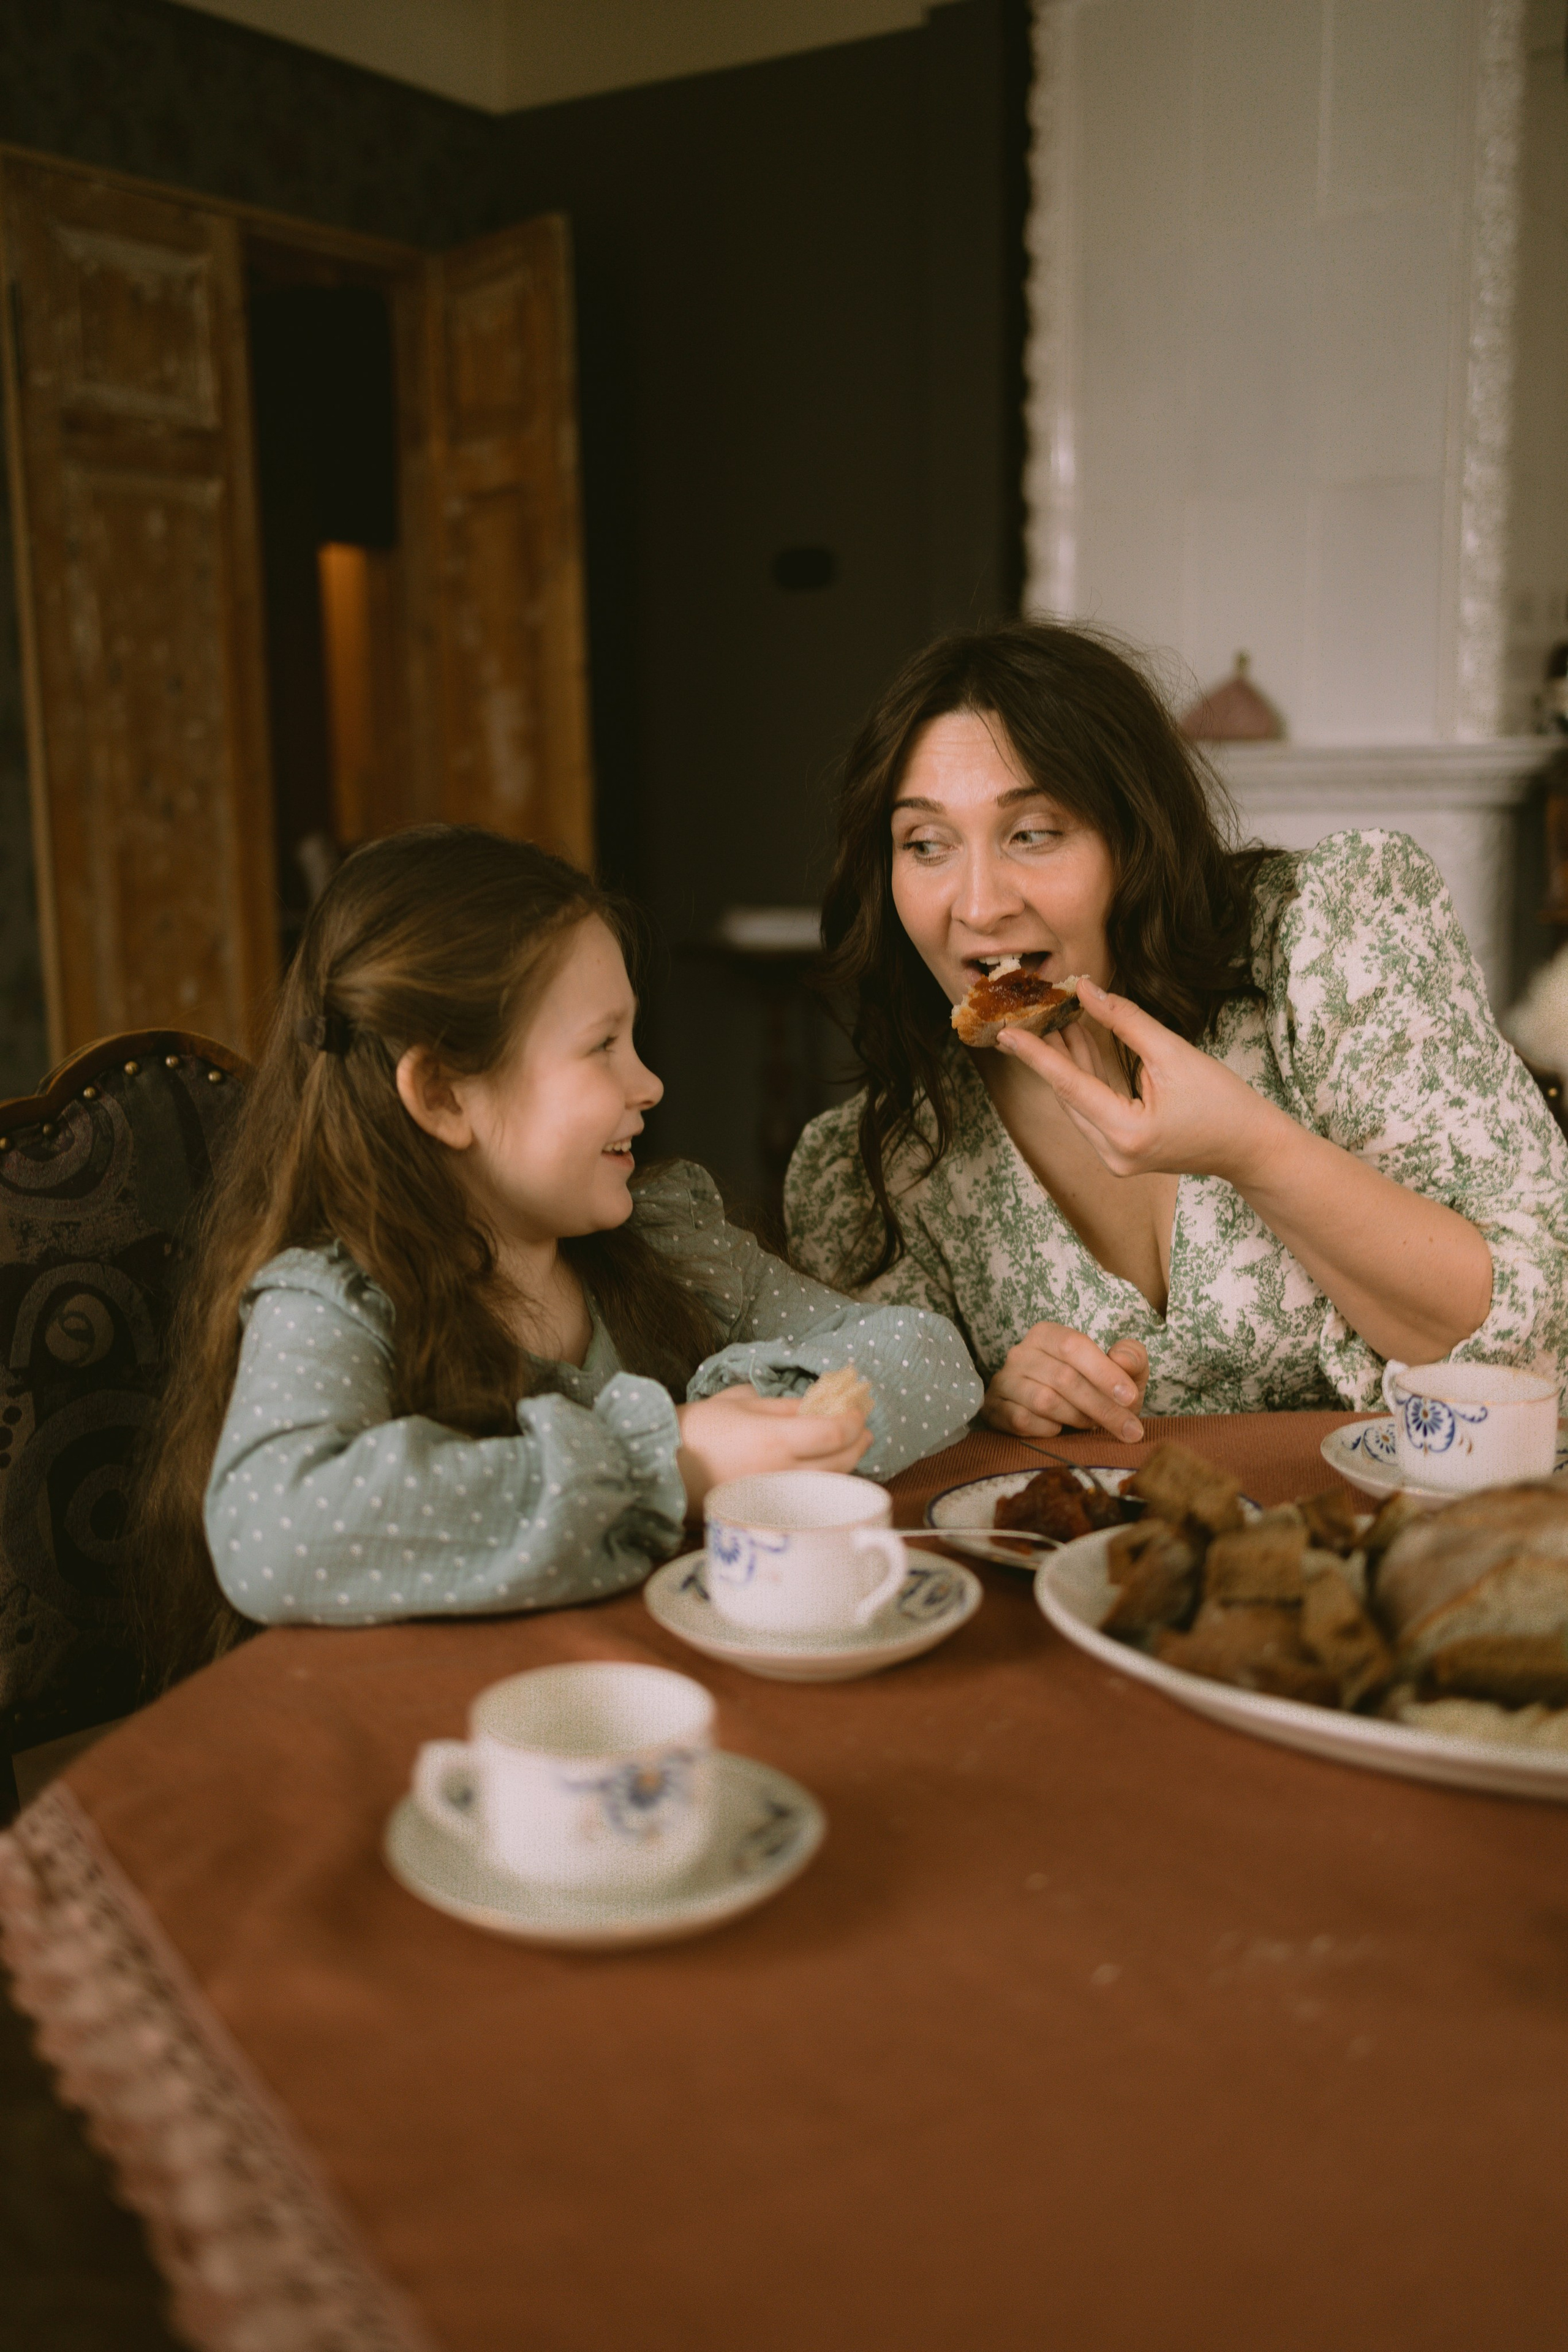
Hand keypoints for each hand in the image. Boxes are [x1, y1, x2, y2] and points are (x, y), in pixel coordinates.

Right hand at [675, 1385, 870, 1512]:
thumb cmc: (696, 1430)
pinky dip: (826, 1484)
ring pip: (831, 1484)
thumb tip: (820, 1406)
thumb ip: (784, 1406)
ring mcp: (777, 1499)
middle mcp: (781, 1474)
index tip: (858, 1407)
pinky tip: (825, 1471)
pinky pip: (811, 1500)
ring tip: (851, 1447)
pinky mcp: (770, 1515)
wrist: (661, 1471)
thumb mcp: (739, 1402)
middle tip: (863, 1428)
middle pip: (841, 1462)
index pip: (834, 1432)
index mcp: (773, 1440)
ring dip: (848, 1464)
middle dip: (859, 1442)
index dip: (854, 1419)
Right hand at [982, 1328, 1148, 1442]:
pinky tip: (1060, 1429)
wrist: (1065, 1413)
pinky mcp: (993, 1408)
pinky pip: (1022, 1420)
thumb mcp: (1122, 1370)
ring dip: (1076, 1418)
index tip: (1130, 1398)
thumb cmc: (1096, 1387)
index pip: (1074, 1346)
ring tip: (1092, 1425)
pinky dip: (1047, 1429)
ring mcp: (1004, 1380)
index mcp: (1048, 1334)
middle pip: (1063, 1378)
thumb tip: (1123, 1360)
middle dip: (1101, 1406)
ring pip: (1044, 1401)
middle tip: (1129, 1429)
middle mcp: (1020, 1352)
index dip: (1104, 1372)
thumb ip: (1132, 1358)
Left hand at [995, 977, 1278, 1182]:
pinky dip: (1087, 1078)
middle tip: (1030, 1015)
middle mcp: (1113, 1153)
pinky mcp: (1122, 1153)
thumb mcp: (1174, 1053)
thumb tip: (1087, 991)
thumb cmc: (1223, 1102)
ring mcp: (1115, 1158)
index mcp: (1126, 1133)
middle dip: (1050, 1054)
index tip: (1006, 1034)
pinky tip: (1078, 1045)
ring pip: (1079, 1104)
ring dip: (1068, 1062)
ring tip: (1053, 1020)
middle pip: (1069, 1096)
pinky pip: (1094, 1110)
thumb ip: (1125, 1022)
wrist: (1252, 1147)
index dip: (1036, 1055)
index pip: (1069, 1086)